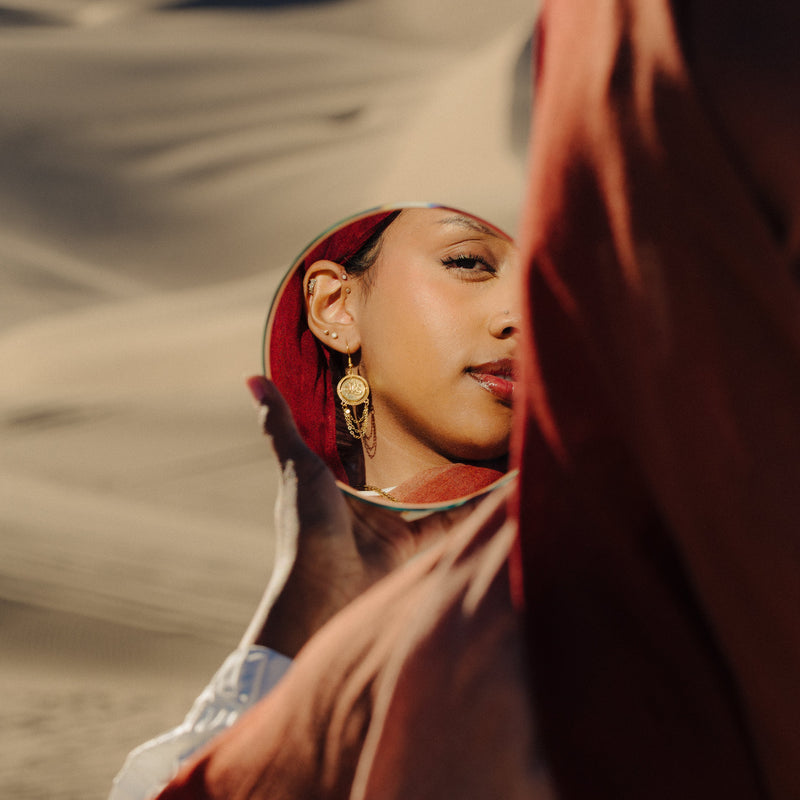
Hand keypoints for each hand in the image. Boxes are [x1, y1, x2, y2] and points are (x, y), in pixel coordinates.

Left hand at [242, 375, 476, 657]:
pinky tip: (498, 486)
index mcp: (334, 482)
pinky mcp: (413, 547)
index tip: (401, 394)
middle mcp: (363, 502)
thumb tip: (252, 378)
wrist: (324, 592)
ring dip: (451, 476)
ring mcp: (389, 526)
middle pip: (398, 468)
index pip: (358, 445)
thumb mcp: (296, 466)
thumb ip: (280, 426)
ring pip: (427, 494)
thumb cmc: (305, 526)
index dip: (374, 423)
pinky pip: (449, 522)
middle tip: (450, 413)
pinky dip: (473, 508)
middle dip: (422, 447)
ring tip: (481, 444)